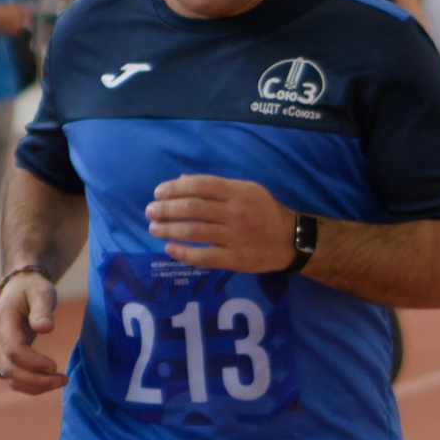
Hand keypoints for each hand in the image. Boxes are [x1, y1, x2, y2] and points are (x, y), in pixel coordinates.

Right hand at [0, 273, 66, 393]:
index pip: (14, 350)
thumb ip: (42, 310)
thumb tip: (45, 328)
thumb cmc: (33, 288)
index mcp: (3, 319)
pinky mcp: (3, 355)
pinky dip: (29, 385)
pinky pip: (12, 377)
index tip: (54, 366)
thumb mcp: (41, 292)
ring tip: (60, 382)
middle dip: (37, 380)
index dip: (34, 362)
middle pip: (10, 368)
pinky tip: (48, 383)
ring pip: (9, 377)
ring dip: (34, 386)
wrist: (20, 286)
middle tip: (63, 380)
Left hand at [146, 174, 294, 271]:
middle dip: (166, 209)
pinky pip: (204, 257)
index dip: (175, 188)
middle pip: (193, 208)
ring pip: (194, 232)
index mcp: (238, 192)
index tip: (158, 193)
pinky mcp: (235, 259)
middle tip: (150, 211)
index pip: (200, 186)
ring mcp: (235, 237)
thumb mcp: (246, 190)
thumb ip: (216, 186)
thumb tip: (181, 180)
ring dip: (168, 229)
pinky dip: (184, 253)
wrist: (290, 241)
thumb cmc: (264, 211)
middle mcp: (236, 213)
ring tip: (153, 228)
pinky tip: (169, 248)